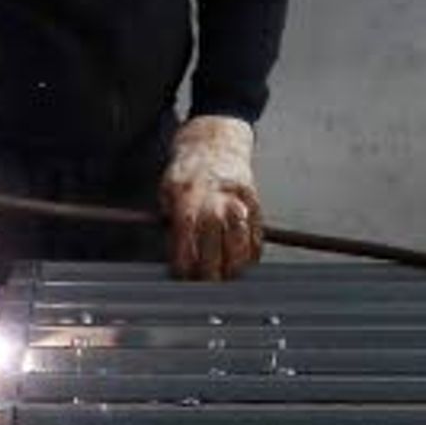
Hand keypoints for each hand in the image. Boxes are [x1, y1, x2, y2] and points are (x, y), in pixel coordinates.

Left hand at [160, 115, 262, 281]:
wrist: (216, 141)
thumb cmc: (188, 169)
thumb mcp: (168, 187)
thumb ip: (171, 217)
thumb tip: (174, 252)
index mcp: (189, 195)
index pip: (186, 236)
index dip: (184, 261)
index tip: (182, 276)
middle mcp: (215, 197)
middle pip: (214, 241)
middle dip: (210, 269)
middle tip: (206, 283)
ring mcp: (238, 199)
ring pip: (240, 238)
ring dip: (235, 263)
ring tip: (229, 276)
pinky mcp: (255, 201)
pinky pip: (257, 232)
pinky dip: (253, 251)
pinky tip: (246, 262)